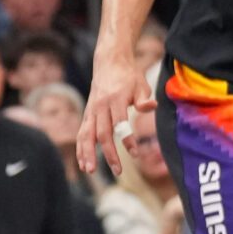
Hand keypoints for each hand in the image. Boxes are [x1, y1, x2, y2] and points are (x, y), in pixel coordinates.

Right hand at [80, 51, 155, 177]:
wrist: (109, 62)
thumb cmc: (130, 76)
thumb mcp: (141, 84)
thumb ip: (144, 98)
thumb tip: (152, 105)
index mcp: (117, 98)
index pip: (120, 123)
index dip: (127, 139)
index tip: (135, 154)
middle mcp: (101, 105)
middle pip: (103, 133)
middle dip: (109, 153)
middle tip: (118, 171)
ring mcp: (92, 110)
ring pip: (87, 135)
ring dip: (88, 154)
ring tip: (90, 171)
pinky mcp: (87, 114)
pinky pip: (82, 133)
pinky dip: (81, 149)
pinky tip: (83, 163)